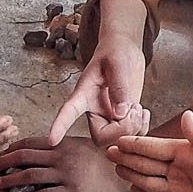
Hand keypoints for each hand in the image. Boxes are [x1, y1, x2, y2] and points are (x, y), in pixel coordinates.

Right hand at [46, 27, 145, 146]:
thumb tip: (121, 113)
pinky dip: (141, 128)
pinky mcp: (122, 119)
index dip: (60, 126)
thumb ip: (119, 86)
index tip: (51, 140)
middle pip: (100, 137)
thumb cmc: (115, 52)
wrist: (125, 51)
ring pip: (116, 140)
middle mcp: (94, 110)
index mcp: (84, 94)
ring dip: (134, 128)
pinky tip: (141, 112)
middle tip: (134, 110)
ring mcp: (109, 116)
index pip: (68, 112)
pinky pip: (130, 136)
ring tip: (138, 108)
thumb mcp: (117, 62)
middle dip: (121, 130)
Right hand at [107, 110, 192, 191]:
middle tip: (109, 154)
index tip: (118, 141)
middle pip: (146, 163)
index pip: (154, 147)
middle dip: (128, 158)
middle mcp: (179, 169)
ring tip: (118, 169)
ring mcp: (178, 187)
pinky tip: (133, 189)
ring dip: (133, 175)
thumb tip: (186, 115)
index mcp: (186, 152)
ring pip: (148, 181)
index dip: (136, 144)